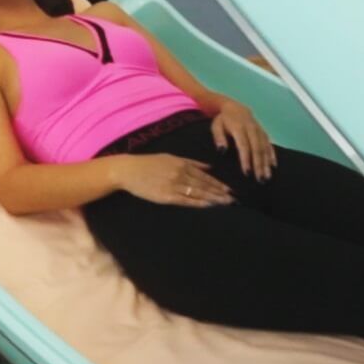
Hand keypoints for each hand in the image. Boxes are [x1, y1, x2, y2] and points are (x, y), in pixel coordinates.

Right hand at [116, 154, 232, 207]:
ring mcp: (174, 185)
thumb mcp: (171, 157)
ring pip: (198, 193)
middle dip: (220, 193)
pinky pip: (186, 201)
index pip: (205, 176)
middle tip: (234, 200)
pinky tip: (208, 206)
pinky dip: (198, 203)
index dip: (219, 184)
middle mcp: (180, 174)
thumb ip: (191, 162)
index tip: (230, 190)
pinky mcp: (166, 196)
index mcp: (182, 164)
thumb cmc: (149, 163)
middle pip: (205, 185)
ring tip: (225, 204)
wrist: (129, 170)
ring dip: (213, 199)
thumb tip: (209, 167)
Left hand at [211, 101, 276, 180]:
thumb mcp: (216, 126)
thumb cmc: (223, 120)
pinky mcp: (264, 133)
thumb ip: (218, 137)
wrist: (235, 108)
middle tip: (260, 180)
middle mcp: (252, 128)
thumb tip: (222, 150)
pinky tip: (273, 166)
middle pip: (257, 148)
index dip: (246, 159)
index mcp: (239, 127)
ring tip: (267, 177)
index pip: (244, 145)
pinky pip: (269, 144)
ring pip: (265, 148)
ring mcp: (259, 130)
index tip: (247, 173)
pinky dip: (272, 155)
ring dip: (266, 163)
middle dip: (259, 165)